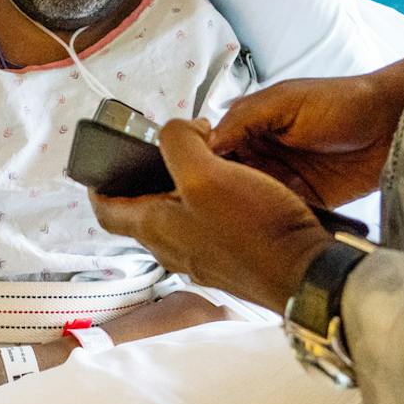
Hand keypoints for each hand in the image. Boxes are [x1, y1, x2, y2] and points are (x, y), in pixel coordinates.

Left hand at [90, 119, 331, 313]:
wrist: (305, 273)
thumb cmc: (254, 227)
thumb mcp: (206, 172)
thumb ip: (179, 143)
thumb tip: (179, 130)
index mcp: (155, 228)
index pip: (107, 212)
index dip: (98, 187)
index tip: (101, 168)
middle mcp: (174, 249)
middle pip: (144, 213)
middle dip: (149, 181)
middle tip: (168, 152)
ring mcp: (204, 260)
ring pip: (178, 220)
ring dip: (183, 191)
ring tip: (205, 163)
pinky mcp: (231, 263)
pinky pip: (208, 230)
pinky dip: (211, 205)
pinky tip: (235, 189)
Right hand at [208, 59, 403, 209]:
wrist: (391, 124)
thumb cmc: (342, 101)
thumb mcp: (285, 100)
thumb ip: (246, 117)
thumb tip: (208, 141)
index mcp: (252, 125)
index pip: (214, 149)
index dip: (202, 166)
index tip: (194, 184)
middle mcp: (263, 155)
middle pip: (228, 181)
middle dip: (220, 196)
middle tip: (209, 213)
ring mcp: (284, 181)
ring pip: (251, 203)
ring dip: (244, 214)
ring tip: (233, 226)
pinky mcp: (306, 202)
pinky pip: (281, 217)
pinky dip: (272, 225)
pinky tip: (264, 232)